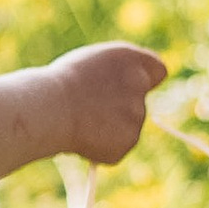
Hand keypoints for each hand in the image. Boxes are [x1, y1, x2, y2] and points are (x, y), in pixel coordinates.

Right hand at [53, 41, 167, 167]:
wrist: (50, 108)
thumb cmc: (60, 84)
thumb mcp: (90, 66)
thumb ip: (115, 75)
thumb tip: (121, 95)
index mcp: (131, 59)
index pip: (158, 71)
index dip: (145, 81)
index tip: (129, 90)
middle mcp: (140, 85)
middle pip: (138, 103)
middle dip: (119, 110)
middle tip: (89, 112)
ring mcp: (138, 114)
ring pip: (127, 127)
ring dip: (109, 129)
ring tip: (81, 123)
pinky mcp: (129, 140)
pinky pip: (116, 147)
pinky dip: (102, 148)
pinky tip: (82, 137)